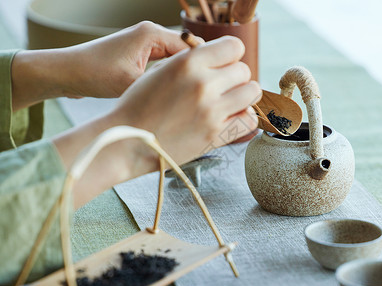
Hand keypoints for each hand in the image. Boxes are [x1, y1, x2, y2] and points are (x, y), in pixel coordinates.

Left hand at [62, 21, 198, 97]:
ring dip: (182, 76)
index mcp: (152, 34)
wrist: (67, 73)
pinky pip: (163, 64)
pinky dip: (169, 77)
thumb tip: (189, 95)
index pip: (192, 47)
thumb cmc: (94, 74)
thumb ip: (162, 85)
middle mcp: (150, 34)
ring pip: (175, 60)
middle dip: (196, 71)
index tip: (215, 85)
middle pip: (186, 52)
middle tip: (205, 93)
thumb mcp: (132, 83)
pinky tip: (173, 93)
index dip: (205, 66)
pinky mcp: (139, 55)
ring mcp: (145, 44)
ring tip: (191, 95)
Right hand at [112, 35, 260, 163]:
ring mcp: (211, 110)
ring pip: (252, 92)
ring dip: (244, 94)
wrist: (127, 140)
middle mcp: (203, 84)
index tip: (224, 63)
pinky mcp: (215, 135)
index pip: (233, 46)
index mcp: (188, 62)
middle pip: (243, 70)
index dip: (230, 54)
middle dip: (235, 76)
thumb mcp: (160, 71)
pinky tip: (233, 117)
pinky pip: (249, 120)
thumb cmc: (139, 106)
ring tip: (231, 100)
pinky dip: (245, 117)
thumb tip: (218, 59)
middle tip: (223, 86)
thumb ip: (191, 62)